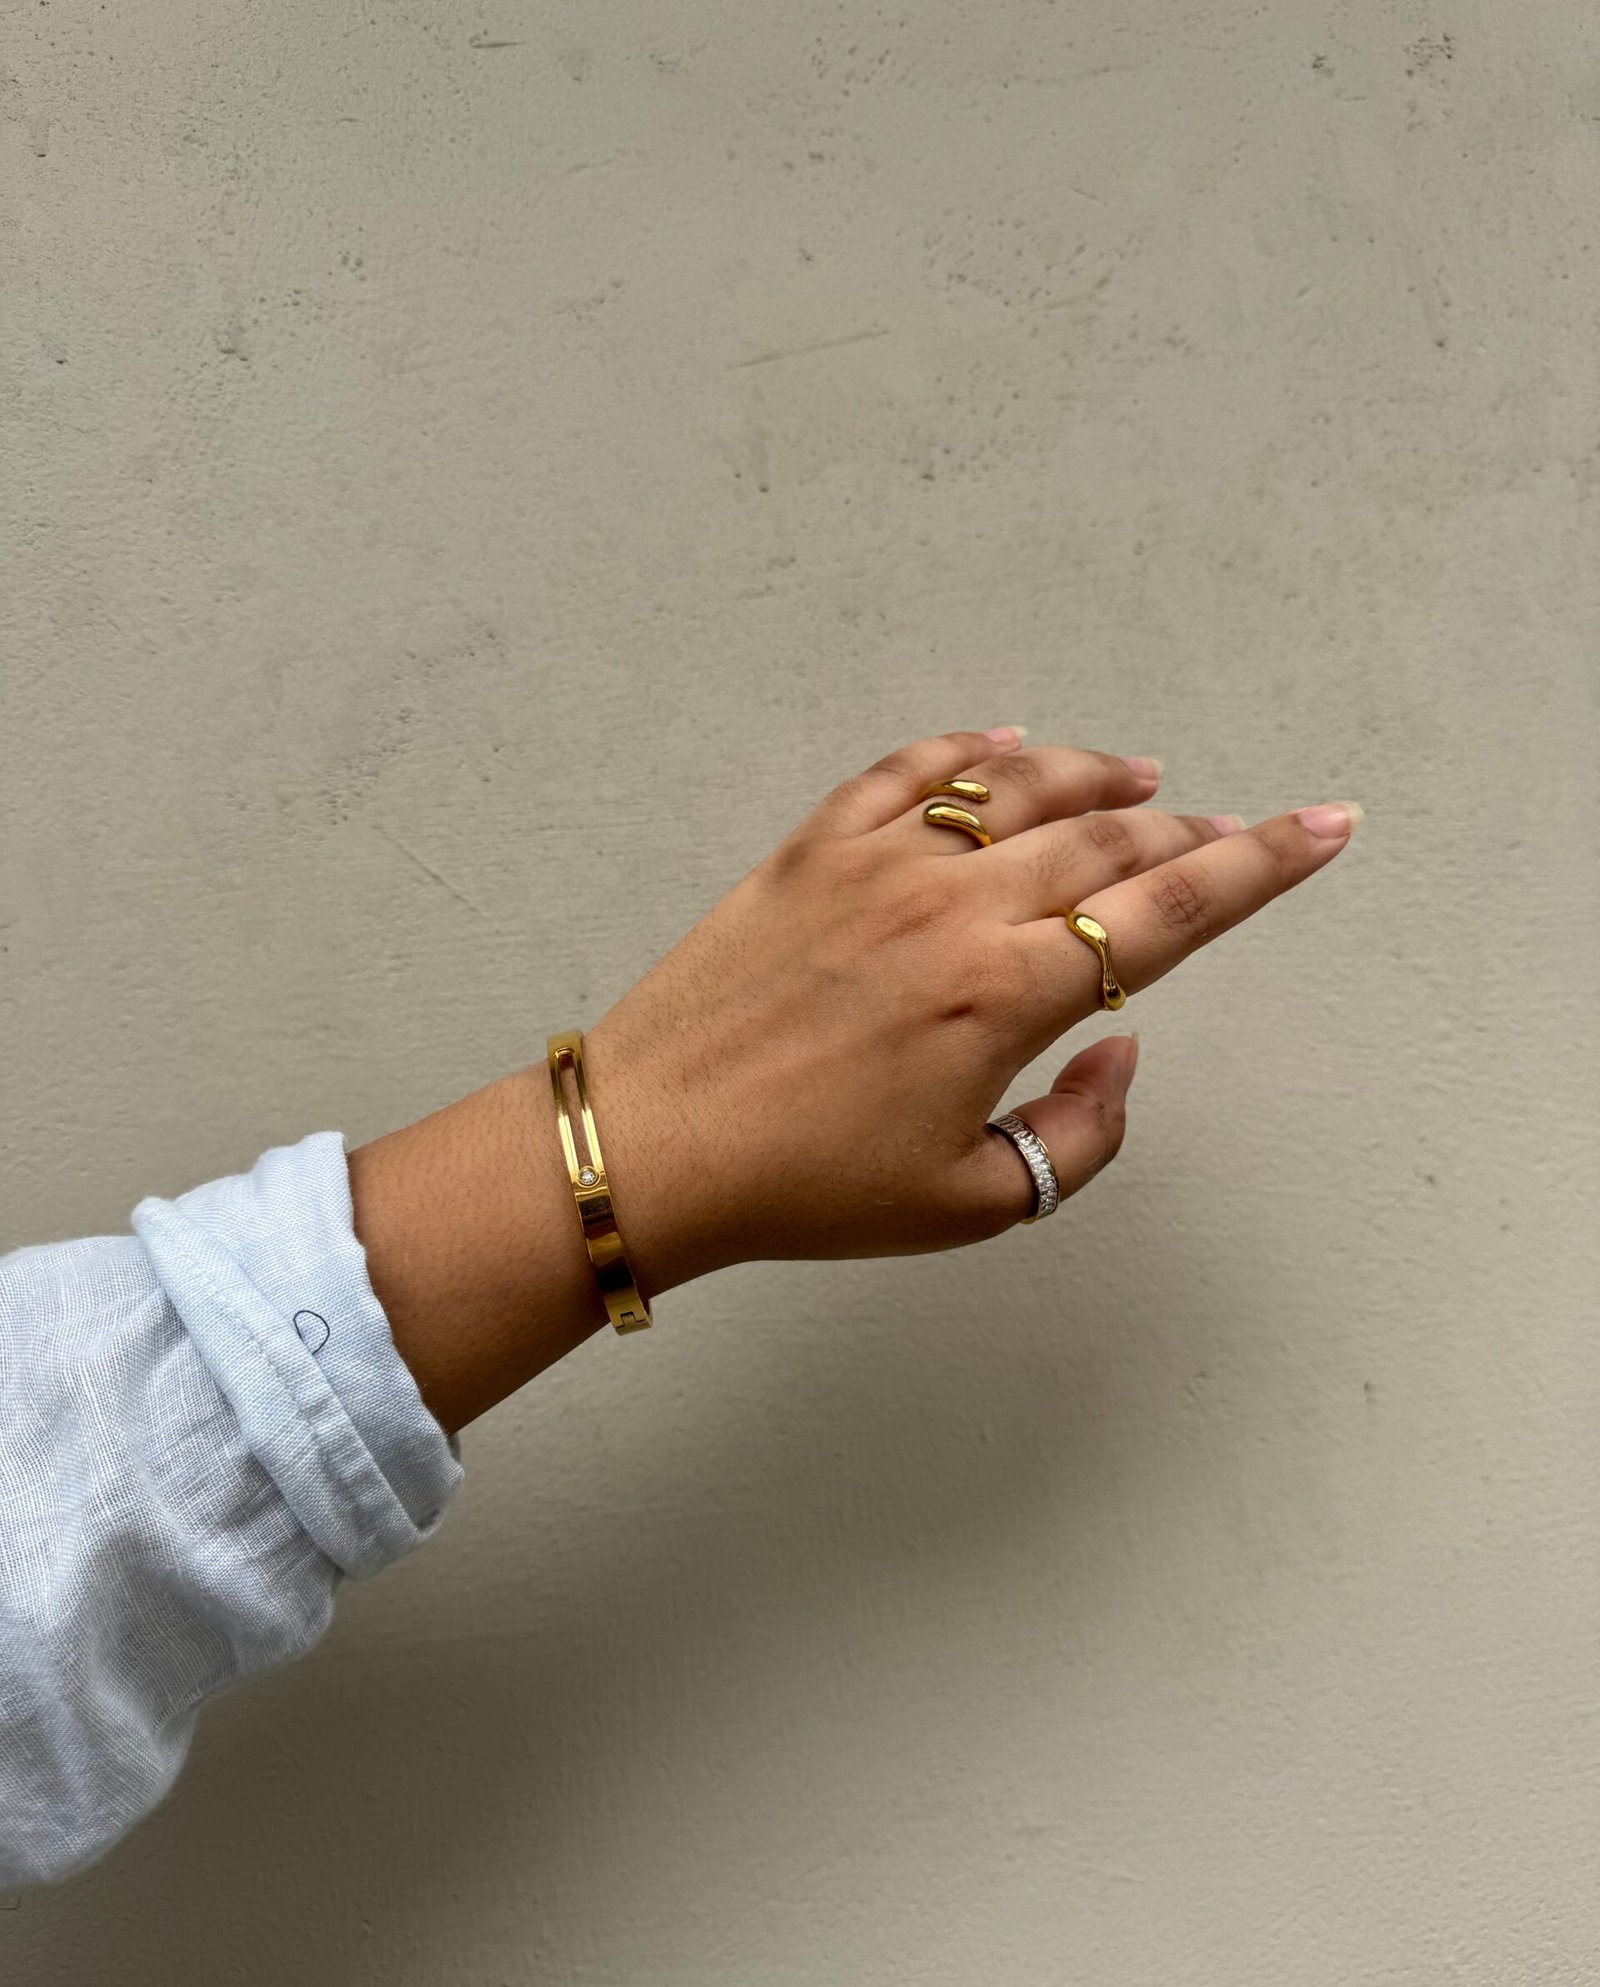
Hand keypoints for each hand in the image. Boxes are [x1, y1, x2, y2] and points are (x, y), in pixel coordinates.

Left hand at [585, 730, 1360, 1290]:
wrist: (652, 1142)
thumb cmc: (807, 1188)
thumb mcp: (971, 1202)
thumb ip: (1080, 1133)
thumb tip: (1120, 1047)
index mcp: (1005, 995)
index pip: (1168, 912)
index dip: (1259, 868)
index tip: (1323, 827)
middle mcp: (955, 908)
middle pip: (1105, 843)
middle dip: (1187, 833)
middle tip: (1229, 830)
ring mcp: (879, 865)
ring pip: (1017, 791)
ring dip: (1094, 779)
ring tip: (1142, 779)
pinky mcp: (812, 850)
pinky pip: (908, 772)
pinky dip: (969, 751)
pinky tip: (1007, 745)